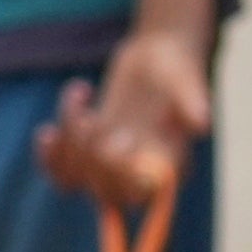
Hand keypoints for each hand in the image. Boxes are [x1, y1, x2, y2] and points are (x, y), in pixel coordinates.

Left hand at [38, 22, 213, 213]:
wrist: (157, 58)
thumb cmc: (177, 68)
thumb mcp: (185, 79)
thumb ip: (192, 101)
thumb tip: (203, 124)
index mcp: (168, 165)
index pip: (142, 192)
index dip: (123, 175)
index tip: (121, 137)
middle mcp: (139, 174)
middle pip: (106, 193)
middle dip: (90, 159)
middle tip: (91, 118)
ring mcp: (111, 167)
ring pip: (77, 180)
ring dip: (66, 145)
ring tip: (79, 94)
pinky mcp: (88, 155)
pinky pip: (60, 171)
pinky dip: (48, 154)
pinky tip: (48, 130)